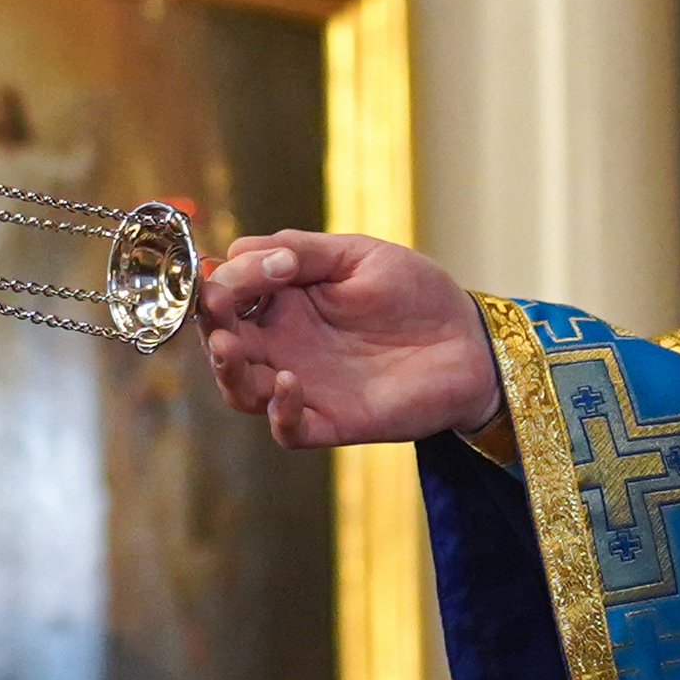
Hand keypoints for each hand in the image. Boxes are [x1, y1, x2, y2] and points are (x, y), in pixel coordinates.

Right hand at [200, 231, 502, 449]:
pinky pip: (288, 429)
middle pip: (223, 342)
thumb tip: (238, 254)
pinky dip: (279, 411)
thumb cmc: (416, 292)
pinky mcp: (333, 420)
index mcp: (284, 301)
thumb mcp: (358, 255)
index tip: (234, 270)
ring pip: (241, 390)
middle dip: (210, 327)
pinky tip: (286, 382)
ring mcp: (305, 385)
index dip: (220, 283)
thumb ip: (301, 250)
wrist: (469, 340)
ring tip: (229, 348)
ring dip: (226, 370)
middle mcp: (284, 345)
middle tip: (216, 310)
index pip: (229, 295)